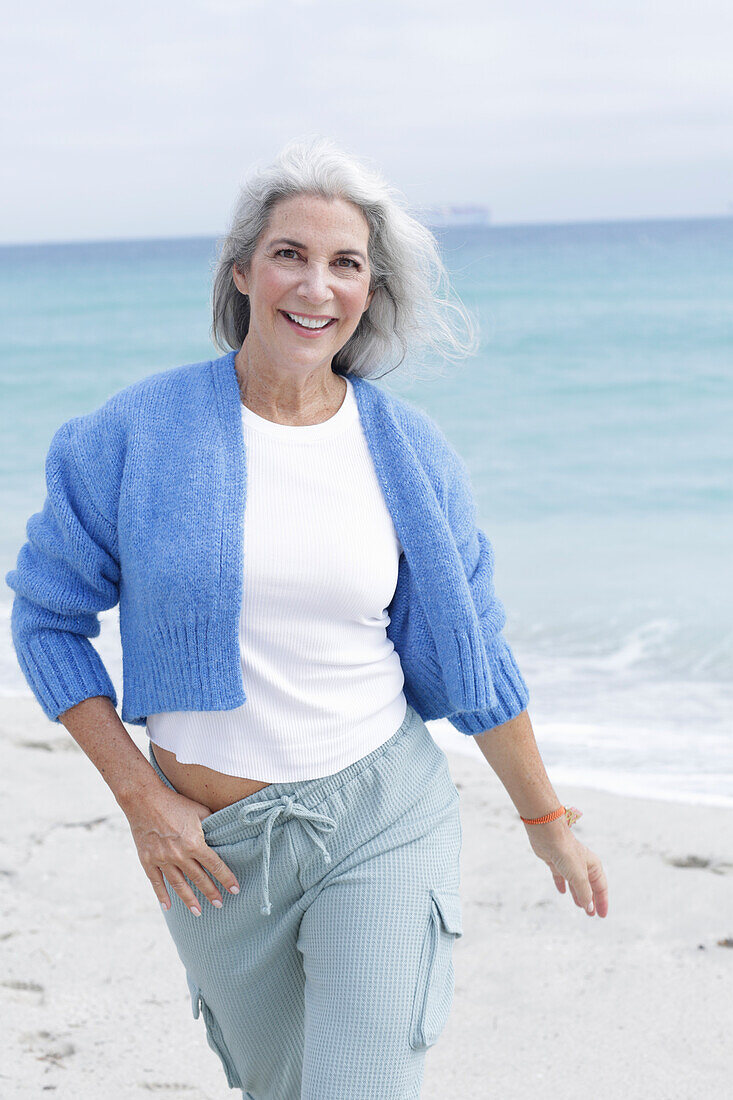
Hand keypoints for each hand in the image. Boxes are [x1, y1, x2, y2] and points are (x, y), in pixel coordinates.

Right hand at [125, 786, 240, 915]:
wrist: (145, 799)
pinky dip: (162, 895)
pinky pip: (156, 882)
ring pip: (179, 885)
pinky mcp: (148, 860)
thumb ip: (212, 823)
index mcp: (194, 843)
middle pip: (199, 879)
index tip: (235, 889)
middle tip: (220, 904)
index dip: (226, 878)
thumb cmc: (175, 803)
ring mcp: (162, 859)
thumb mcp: (199, 810)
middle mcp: (179, 855)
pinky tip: (168, 906)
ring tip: (198, 911)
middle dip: (211, 892)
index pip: (215, 866)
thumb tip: (225, 830)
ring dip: (189, 899)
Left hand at [524, 821, 608, 917]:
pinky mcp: (556, 861)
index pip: (601, 887)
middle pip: (589, 886)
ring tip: (579, 906)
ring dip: (578, 895)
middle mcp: (583, 864)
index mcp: (593, 866)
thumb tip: (589, 908)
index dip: (602, 902)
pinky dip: (562, 884)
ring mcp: (568, 863)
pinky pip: (561, 876)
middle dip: (590, 900)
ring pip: (575, 883)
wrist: (548, 835)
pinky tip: (562, 892)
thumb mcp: (578, 877)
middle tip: (591, 914)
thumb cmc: (567, 852)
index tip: (601, 915)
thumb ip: (584, 893)